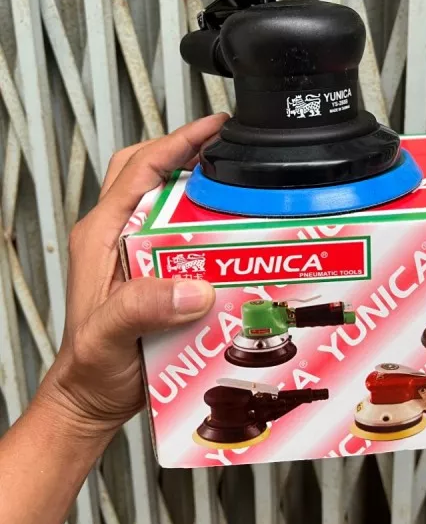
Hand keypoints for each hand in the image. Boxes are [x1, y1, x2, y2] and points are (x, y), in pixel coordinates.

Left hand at [38, 113, 228, 437]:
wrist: (92, 395)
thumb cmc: (91, 367)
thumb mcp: (109, 337)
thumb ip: (141, 308)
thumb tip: (192, 287)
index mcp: (102, 235)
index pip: (138, 169)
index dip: (176, 142)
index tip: (212, 128)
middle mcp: (118, 236)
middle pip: (150, 171)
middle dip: (186, 151)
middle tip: (227, 148)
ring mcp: (135, 252)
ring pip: (166, 199)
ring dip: (197, 187)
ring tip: (235, 186)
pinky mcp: (153, 271)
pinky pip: (181, 233)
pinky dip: (204, 224)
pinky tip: (229, 238)